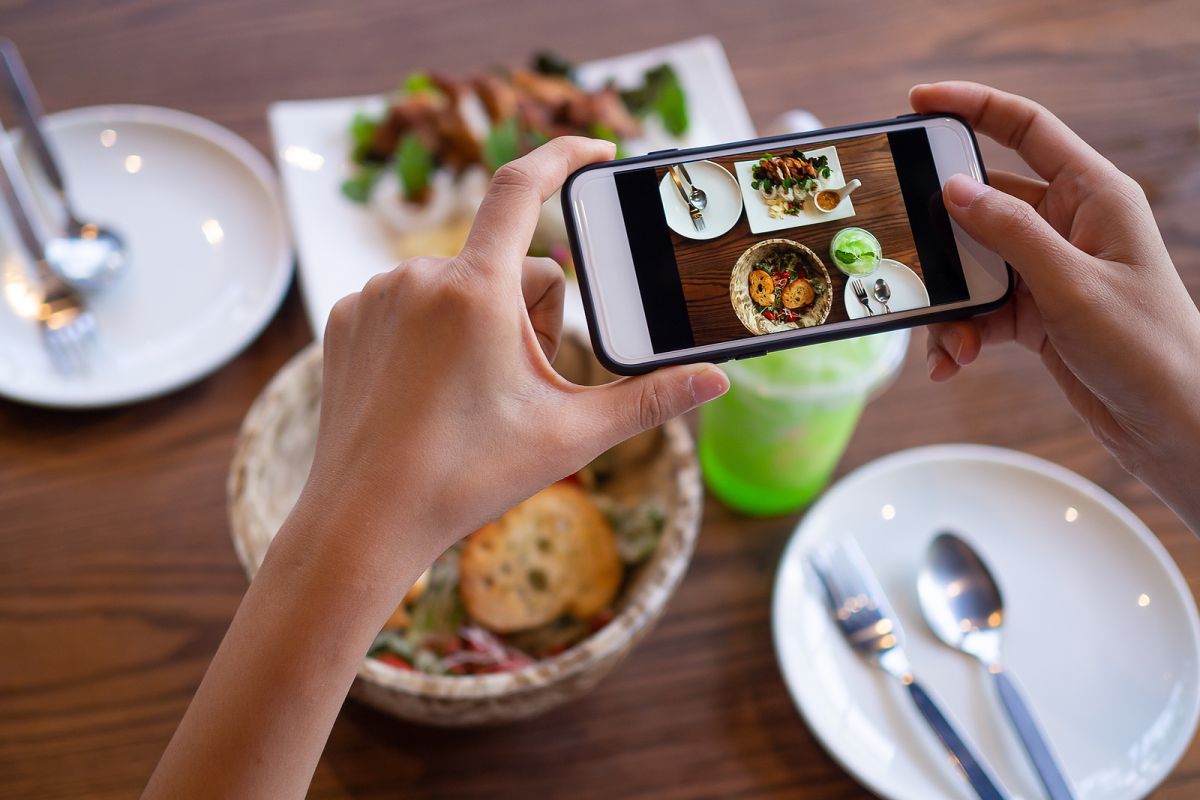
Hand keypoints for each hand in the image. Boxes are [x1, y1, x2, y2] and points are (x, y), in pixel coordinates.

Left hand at [303, 135, 728, 573]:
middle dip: (531, 311)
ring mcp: (375, 296)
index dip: (564, 156)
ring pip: (457, 284)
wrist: (364, 522)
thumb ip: (649, 400)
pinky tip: (426, 389)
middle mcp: (419, 278)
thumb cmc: (467, 478)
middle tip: (522, 381)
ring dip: (480, 321)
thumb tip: (716, 380)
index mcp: (477, 292)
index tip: (596, 153)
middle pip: (506, 265)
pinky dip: (430, 332)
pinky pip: (409, 302)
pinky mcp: (345, 319)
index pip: (523, 187)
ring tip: (468, 394)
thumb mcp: (570, 435)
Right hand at [912, 81, 1199, 527]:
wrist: (1170, 422)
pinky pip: (981, 307)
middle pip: (984, 205)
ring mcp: (1050, 268)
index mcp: (1093, 195)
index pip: (1026, 128)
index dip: (971, 108)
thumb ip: (1011, 233)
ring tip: (949, 341)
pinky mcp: (1036, 310)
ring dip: (952, 302)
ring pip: (974, 264)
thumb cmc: (1147, 348)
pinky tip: (954, 361)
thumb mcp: (1072, 285)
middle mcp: (1069, 224)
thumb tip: (954, 189)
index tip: (918, 104)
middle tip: (909, 257)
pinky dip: (962, 332)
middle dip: (943, 240)